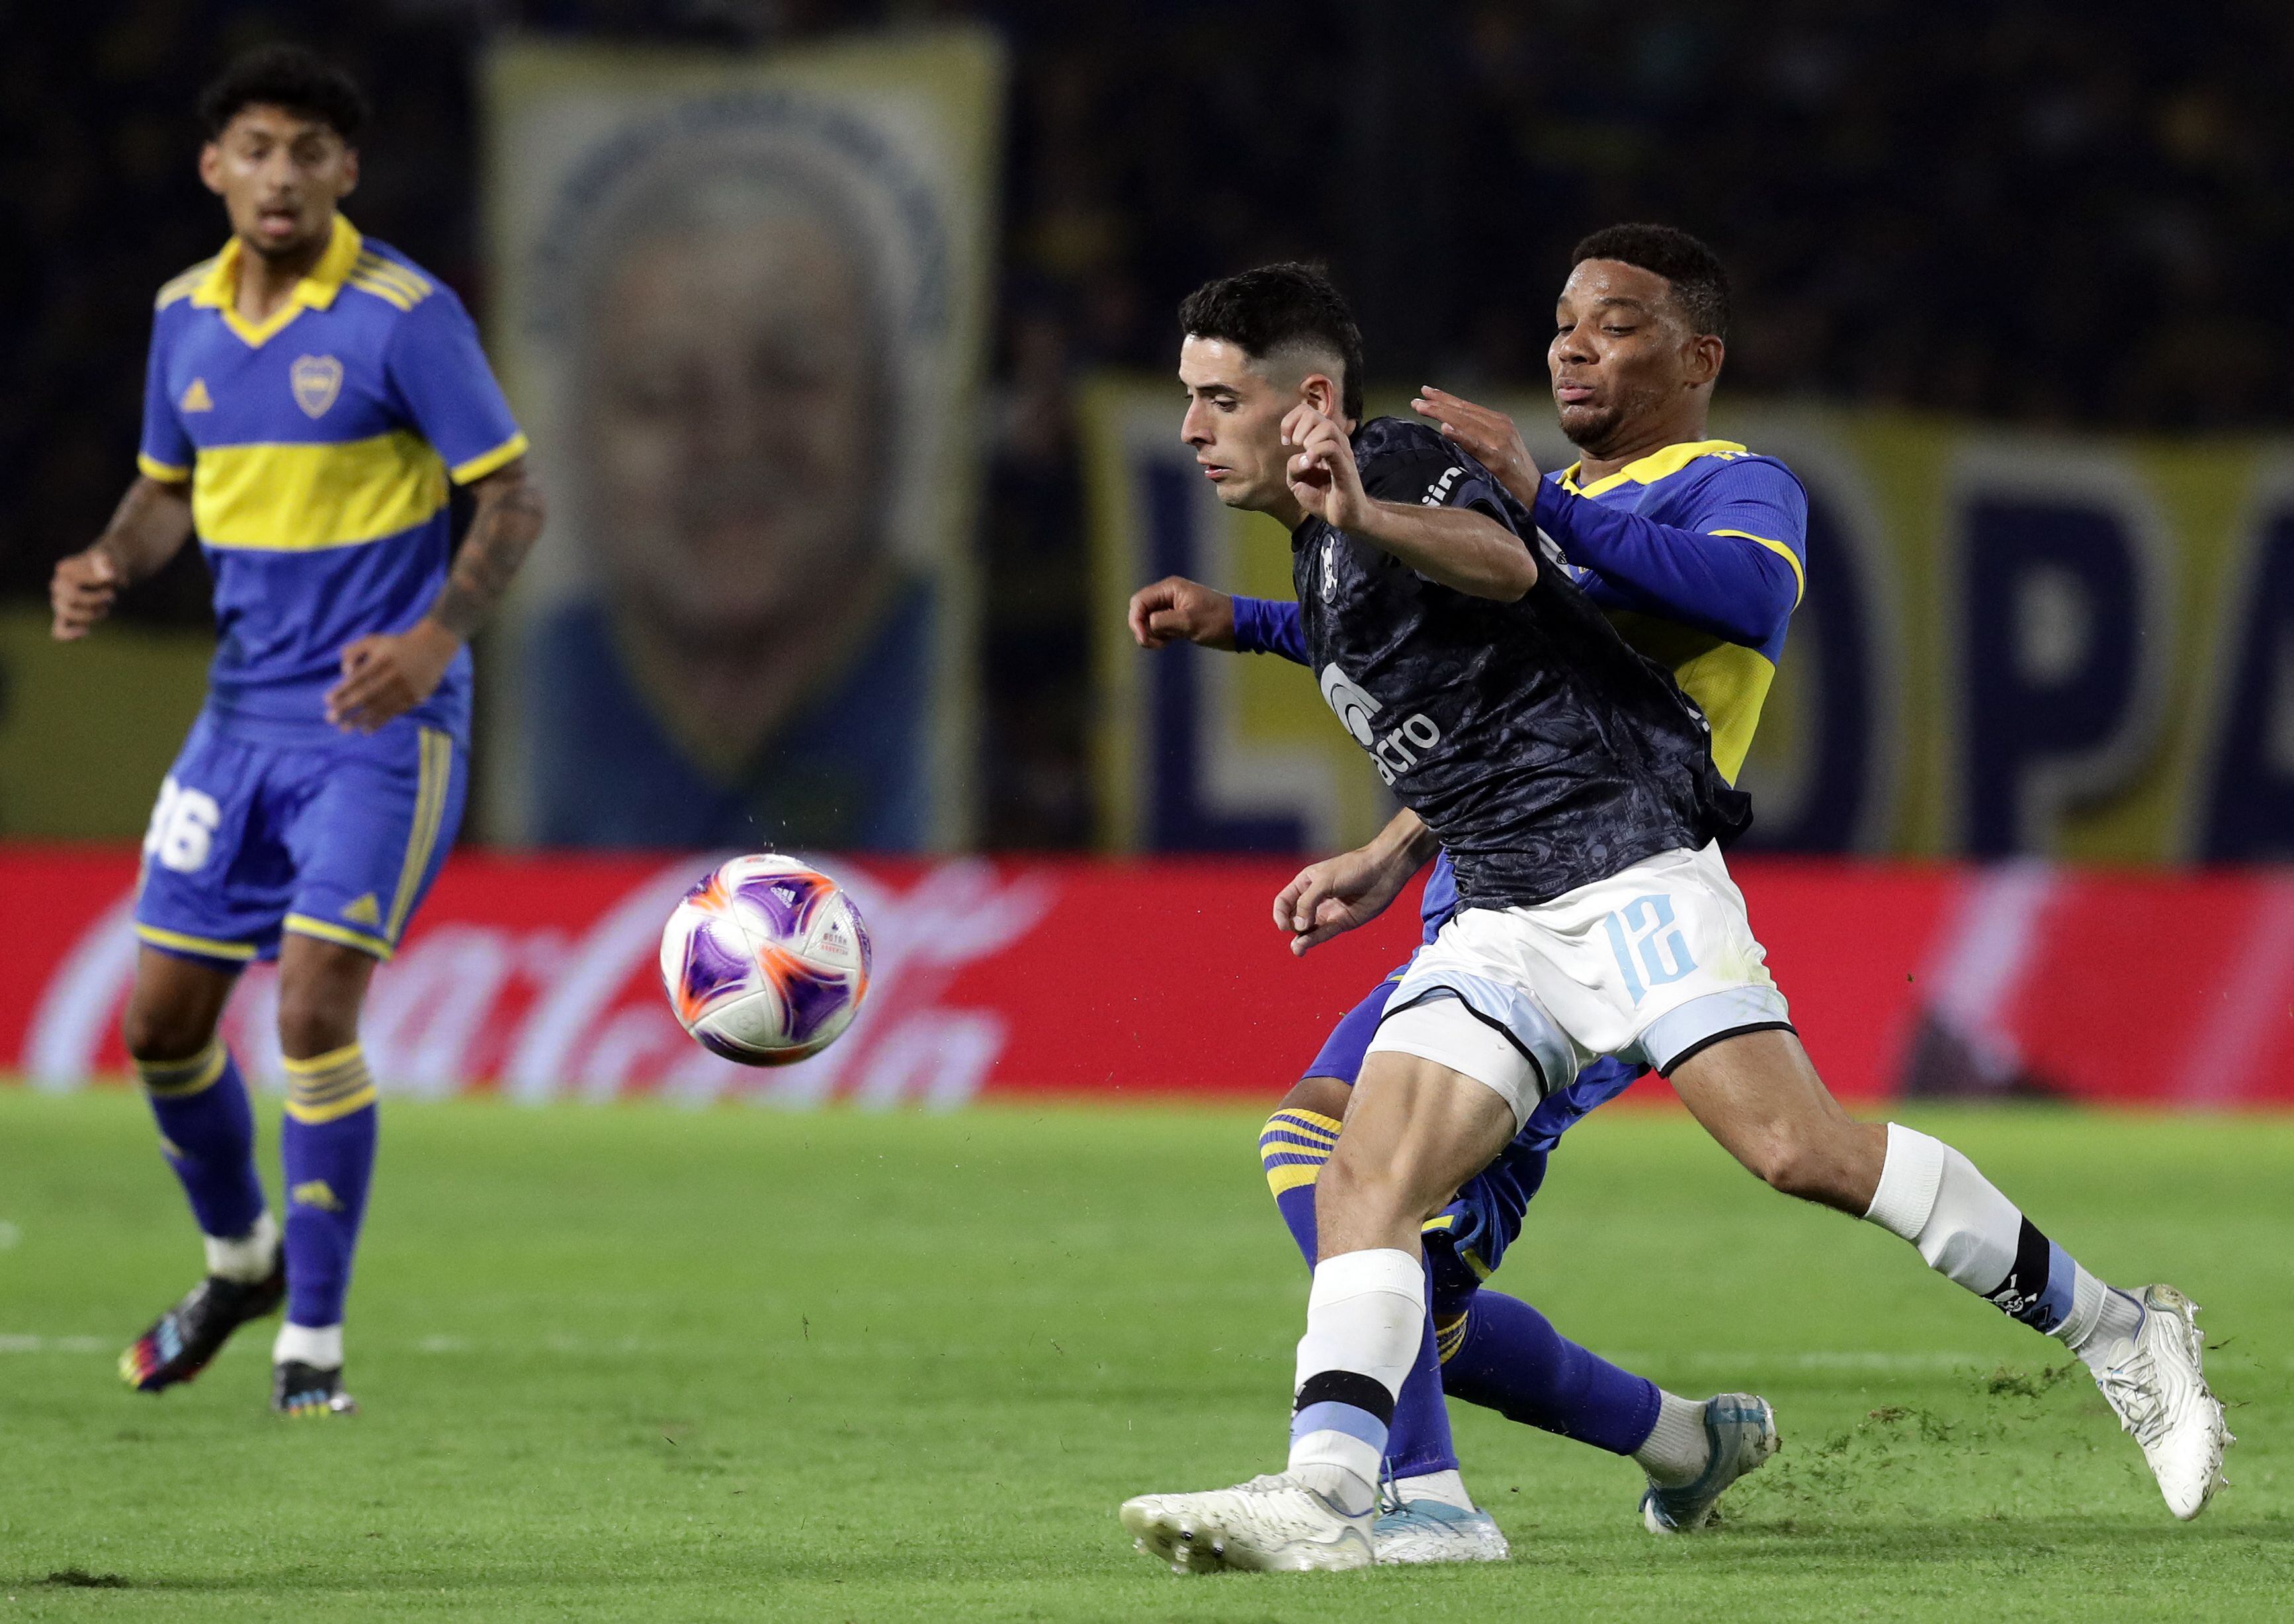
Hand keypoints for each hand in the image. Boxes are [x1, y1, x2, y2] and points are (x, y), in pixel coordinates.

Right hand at [50, 548, 119, 640]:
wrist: (108, 573)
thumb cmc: (109, 566)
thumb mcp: (113, 559)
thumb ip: (109, 564)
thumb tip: (109, 575)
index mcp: (65, 569)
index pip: (76, 580)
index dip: (96, 582)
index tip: (112, 578)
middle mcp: (57, 585)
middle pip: (72, 599)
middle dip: (96, 600)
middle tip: (112, 595)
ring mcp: (59, 602)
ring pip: (67, 614)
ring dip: (92, 614)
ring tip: (105, 609)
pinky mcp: (66, 617)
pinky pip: (59, 631)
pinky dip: (70, 635)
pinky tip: (86, 632)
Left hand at [325, 621, 460, 732]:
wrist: (433, 647)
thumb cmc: (398, 644)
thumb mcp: (374, 640)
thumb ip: (353, 651)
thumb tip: (344, 672)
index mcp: (382, 660)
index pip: (357, 678)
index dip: (342, 690)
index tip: (327, 700)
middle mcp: (393, 675)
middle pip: (366, 695)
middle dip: (346, 708)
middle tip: (330, 718)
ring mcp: (405, 688)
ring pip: (379, 707)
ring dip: (360, 719)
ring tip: (345, 728)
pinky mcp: (414, 697)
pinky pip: (393, 713)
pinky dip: (379, 722)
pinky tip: (366, 729)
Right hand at [1127, 576, 1235, 649]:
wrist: (1241, 627)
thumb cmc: (1218, 621)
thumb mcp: (1189, 622)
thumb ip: (1163, 622)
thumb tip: (1147, 625)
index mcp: (1170, 589)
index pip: (1139, 602)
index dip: (1135, 621)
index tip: (1145, 639)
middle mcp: (1168, 595)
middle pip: (1141, 611)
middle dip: (1143, 629)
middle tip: (1156, 644)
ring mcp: (1172, 608)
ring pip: (1148, 621)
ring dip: (1152, 635)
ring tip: (1166, 643)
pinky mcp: (1177, 620)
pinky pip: (1158, 628)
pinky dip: (1159, 637)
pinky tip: (1169, 643)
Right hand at [1273, 840, 1420, 956]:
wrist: (1383, 870)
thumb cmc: (1353, 868)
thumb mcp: (1324, 881)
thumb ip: (1308, 903)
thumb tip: (1298, 926)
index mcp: (1306, 883)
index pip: (1285, 901)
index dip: (1279, 914)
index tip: (1283, 926)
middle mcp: (1315, 898)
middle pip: (1294, 917)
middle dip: (1291, 927)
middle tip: (1297, 930)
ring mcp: (1329, 911)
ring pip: (1309, 929)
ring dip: (1301, 940)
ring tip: (1298, 949)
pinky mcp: (1342, 921)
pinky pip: (1324, 933)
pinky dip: (1314, 939)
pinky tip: (1306, 944)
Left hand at [1281, 402, 1370, 529]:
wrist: (1344, 517)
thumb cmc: (1323, 498)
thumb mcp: (1298, 483)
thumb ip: (1293, 466)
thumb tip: (1299, 456)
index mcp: (1322, 441)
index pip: (1306, 412)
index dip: (1290, 420)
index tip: (1286, 441)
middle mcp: (1334, 441)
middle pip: (1314, 413)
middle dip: (1297, 425)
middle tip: (1294, 445)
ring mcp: (1342, 452)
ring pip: (1327, 426)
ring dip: (1309, 437)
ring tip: (1305, 453)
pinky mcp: (1345, 465)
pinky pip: (1332, 446)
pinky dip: (1316, 451)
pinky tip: (1310, 463)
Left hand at [1411, 386, 1540, 508]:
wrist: (1535, 494)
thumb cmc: (1512, 473)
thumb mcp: (1496, 447)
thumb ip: (1476, 435)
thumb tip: (1447, 428)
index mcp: (1498, 421)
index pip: (1466, 407)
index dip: (1445, 399)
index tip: (1426, 393)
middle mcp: (1500, 426)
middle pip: (1463, 411)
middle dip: (1438, 405)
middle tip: (1416, 401)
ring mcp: (1499, 441)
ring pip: (1466, 423)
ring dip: (1442, 414)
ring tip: (1423, 408)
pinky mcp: (1498, 458)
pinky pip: (1475, 444)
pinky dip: (1460, 435)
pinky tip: (1445, 428)